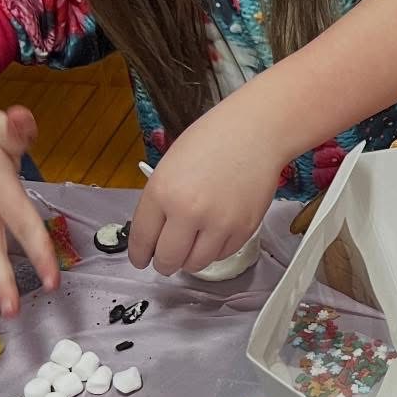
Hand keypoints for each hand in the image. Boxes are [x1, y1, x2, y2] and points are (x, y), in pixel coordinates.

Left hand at [127, 97, 280, 276]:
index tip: (141, 260)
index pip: (143, 239)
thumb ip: (160, 202)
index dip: (140, 255)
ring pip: (196, 264)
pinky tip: (213, 234)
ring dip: (190, 260)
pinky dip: (214, 250)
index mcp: (163, 192)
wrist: (256, 132)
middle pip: (168, 260)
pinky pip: (222, 254)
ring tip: (192, 247)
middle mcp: (189, 212)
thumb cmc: (213, 140)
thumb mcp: (170, 167)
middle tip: (165, 261)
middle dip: (163, 264)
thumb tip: (155, 235)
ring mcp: (219, 223)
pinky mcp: (244, 229)